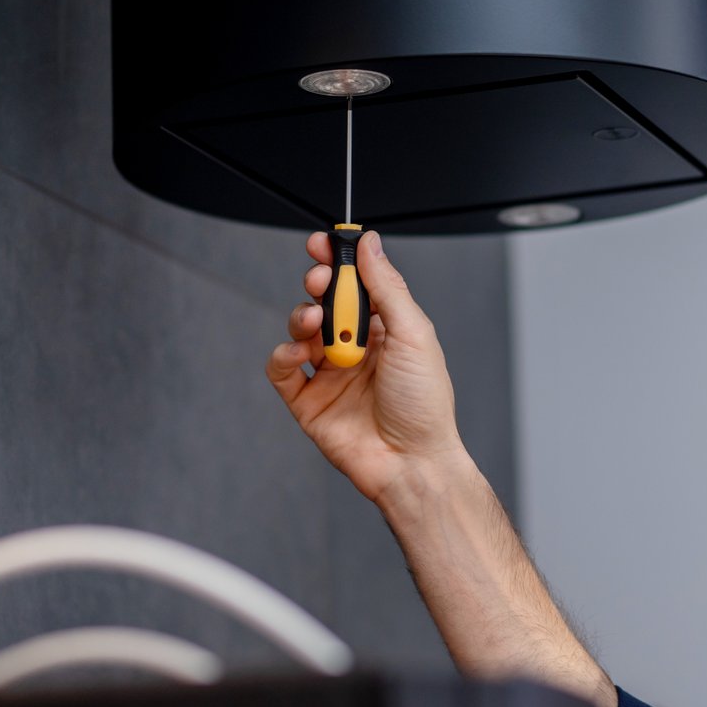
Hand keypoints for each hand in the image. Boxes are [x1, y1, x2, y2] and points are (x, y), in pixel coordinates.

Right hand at [266, 230, 466, 502]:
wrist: (411, 463)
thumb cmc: (424, 406)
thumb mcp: (414, 334)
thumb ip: (387, 287)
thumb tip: (370, 245)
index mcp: (385, 329)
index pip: (356, 283)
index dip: (338, 260)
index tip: (324, 243)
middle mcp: (356, 348)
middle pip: (324, 301)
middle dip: (318, 283)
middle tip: (321, 281)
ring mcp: (330, 374)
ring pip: (300, 329)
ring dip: (302, 317)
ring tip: (315, 322)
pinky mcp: (308, 401)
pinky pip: (282, 369)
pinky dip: (283, 353)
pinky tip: (298, 352)